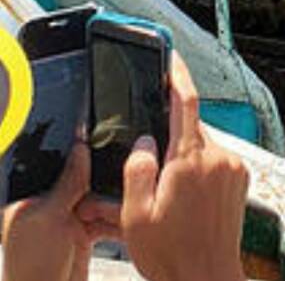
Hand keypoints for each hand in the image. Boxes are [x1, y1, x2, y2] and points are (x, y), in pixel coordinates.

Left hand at [2, 139, 120, 280]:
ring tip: (129, 195)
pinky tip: (127, 215)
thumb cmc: (32, 267)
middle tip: (123, 170)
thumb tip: (81, 146)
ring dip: (112, 200)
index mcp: (32, 197)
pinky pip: (103, 220)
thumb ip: (68, 182)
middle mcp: (49, 206)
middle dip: (102, 178)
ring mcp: (66, 221)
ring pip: (97, 199)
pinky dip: (115, 218)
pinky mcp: (82, 236)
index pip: (59, 165)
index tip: (105, 140)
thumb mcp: (48, 217)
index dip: (81, 154)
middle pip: (82, 181)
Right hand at [118, 54, 247, 280]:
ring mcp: (234, 169)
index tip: (171, 56)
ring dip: (186, 160)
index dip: (177, 74)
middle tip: (154, 175)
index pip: (186, 101)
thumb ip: (138, 169)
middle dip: (170, 140)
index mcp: (190, 160)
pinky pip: (216, 162)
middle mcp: (218, 157)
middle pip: (191, 128)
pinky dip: (200, 171)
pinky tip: (188, 202)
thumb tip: (145, 141)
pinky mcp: (241, 181)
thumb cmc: (172, 256)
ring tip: (170, 199)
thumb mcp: (137, 217)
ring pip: (203, 147)